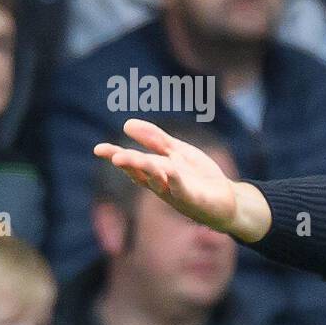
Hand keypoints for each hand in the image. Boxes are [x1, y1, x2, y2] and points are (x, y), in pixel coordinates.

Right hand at [94, 119, 269, 241]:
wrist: (227, 198)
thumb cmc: (199, 177)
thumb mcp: (177, 153)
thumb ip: (156, 140)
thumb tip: (127, 123)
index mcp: (156, 172)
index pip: (133, 164)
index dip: (116, 156)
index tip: (98, 149)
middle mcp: (162, 185)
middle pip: (142, 173)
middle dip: (130, 164)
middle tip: (115, 156)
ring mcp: (177, 194)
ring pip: (158, 181)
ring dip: (146, 170)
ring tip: (131, 160)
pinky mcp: (195, 201)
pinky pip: (183, 190)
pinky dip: (176, 181)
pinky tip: (170, 170)